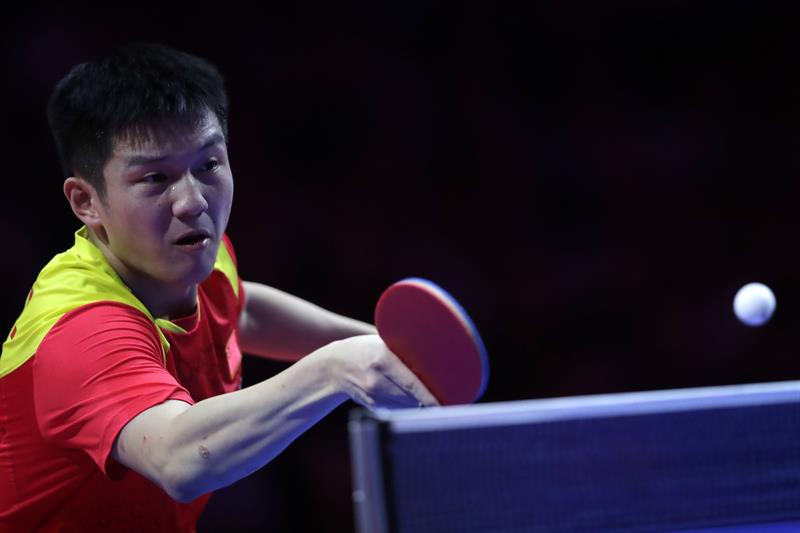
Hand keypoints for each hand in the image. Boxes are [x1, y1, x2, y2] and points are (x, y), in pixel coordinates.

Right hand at [321, 334, 438, 408]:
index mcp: (382, 359)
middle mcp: (377, 380)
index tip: (442, 404)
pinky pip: (397, 408)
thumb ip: (404, 352)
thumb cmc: (364, 349)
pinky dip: (404, 402)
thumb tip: (435, 359)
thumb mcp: (382, 343)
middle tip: (436, 390)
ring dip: (415, 399)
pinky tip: (396, 390)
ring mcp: (373, 396)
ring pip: (406, 404)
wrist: (334, 366)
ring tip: (409, 385)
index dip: (428, 396)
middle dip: (425, 395)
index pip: (410, 383)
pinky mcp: (373, 406)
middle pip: (412, 396)